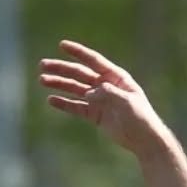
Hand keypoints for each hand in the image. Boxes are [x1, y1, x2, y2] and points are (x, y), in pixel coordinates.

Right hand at [39, 41, 167, 156]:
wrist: (144, 141)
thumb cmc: (141, 118)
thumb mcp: (127, 103)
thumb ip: (109, 94)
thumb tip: (89, 93)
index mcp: (116, 77)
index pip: (93, 61)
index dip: (78, 52)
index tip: (62, 45)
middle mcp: (105, 85)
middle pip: (79, 74)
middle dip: (61, 69)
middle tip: (43, 65)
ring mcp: (99, 100)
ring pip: (75, 89)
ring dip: (59, 84)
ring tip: (42, 80)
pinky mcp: (95, 115)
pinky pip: (76, 107)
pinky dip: (64, 103)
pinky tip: (51, 100)